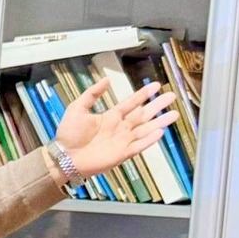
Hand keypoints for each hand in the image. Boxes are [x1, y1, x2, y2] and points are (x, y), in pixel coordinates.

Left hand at [53, 80, 178, 178]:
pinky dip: (149, 140)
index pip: (131, 103)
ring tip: (174, 114)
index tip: (156, 85)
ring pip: (145, 129)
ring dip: (160, 122)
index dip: (143, 94)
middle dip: (157, 105)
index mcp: (110, 117)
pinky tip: (160, 132)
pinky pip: (139, 145)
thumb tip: (106, 80)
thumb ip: (92, 94)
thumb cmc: (68, 134)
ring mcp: (122, 141)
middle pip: (143, 114)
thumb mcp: (77, 109)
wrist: (64, 157)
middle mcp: (120, 128)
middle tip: (172, 96)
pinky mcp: (122, 153)